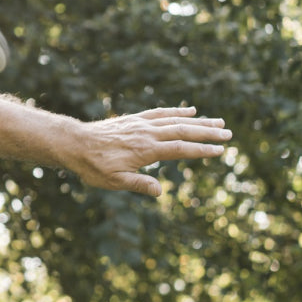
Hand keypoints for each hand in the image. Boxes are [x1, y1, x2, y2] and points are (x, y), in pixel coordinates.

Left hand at [74, 107, 229, 196]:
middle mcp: (146, 134)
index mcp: (145, 150)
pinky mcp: (133, 120)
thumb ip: (138, 184)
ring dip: (198, 121)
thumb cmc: (92, 166)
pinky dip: (176, 111)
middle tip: (229, 134)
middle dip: (208, 133)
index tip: (220, 151)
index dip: (201, 150)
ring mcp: (140, 124)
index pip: (180, 149)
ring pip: (175, 120)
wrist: (73, 143)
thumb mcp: (113, 181)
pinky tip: (189, 110)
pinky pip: (159, 113)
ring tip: (218, 121)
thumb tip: (160, 191)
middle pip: (183, 131)